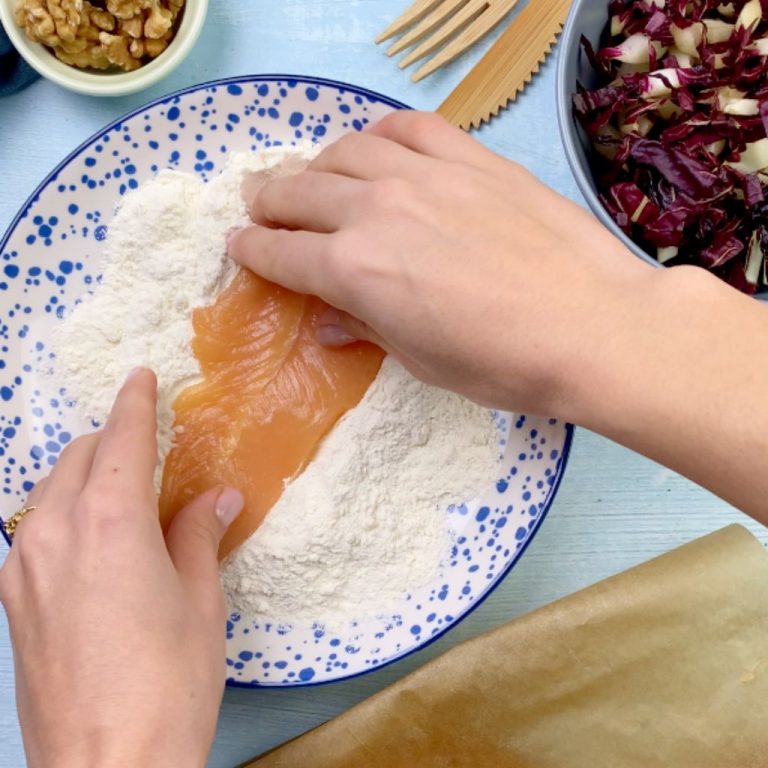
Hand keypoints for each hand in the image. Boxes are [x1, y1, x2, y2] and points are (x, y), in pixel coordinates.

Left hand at [0, 369, 242, 767]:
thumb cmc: (169, 682)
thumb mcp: (200, 602)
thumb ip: (199, 537)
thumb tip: (215, 498)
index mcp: (108, 521)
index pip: (120, 439)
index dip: (134, 402)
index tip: (141, 377)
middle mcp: (53, 532)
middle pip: (76, 457)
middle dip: (109, 440)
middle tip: (146, 445)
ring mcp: (21, 567)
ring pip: (48, 492)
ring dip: (83, 476)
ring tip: (121, 493)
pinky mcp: (10, 602)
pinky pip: (34, 531)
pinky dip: (63, 514)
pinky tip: (93, 542)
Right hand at [229, 111, 767, 525]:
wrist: (593, 325)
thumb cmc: (502, 363)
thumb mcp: (420, 360)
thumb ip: (365, 327)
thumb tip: (326, 320)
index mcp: (354, 271)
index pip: (281, 254)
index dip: (252, 252)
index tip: (239, 248)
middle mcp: (375, 210)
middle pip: (297, 192)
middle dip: (267, 202)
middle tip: (259, 208)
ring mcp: (423, 175)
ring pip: (343, 151)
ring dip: (314, 165)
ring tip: (312, 178)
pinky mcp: (469, 157)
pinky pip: (407, 127)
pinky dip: (377, 134)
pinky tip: (375, 147)